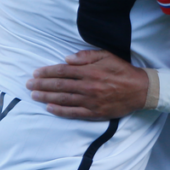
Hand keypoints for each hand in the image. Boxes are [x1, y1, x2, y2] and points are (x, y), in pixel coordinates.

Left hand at [26, 49, 149, 119]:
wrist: (141, 90)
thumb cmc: (123, 71)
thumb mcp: (107, 56)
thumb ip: (87, 56)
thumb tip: (67, 59)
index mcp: (90, 71)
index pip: (63, 71)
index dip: (47, 72)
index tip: (36, 73)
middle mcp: (88, 86)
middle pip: (60, 85)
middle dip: (42, 84)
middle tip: (28, 85)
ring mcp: (90, 101)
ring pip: (63, 99)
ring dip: (46, 97)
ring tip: (34, 95)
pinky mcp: (94, 113)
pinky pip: (73, 112)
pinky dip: (60, 110)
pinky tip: (49, 108)